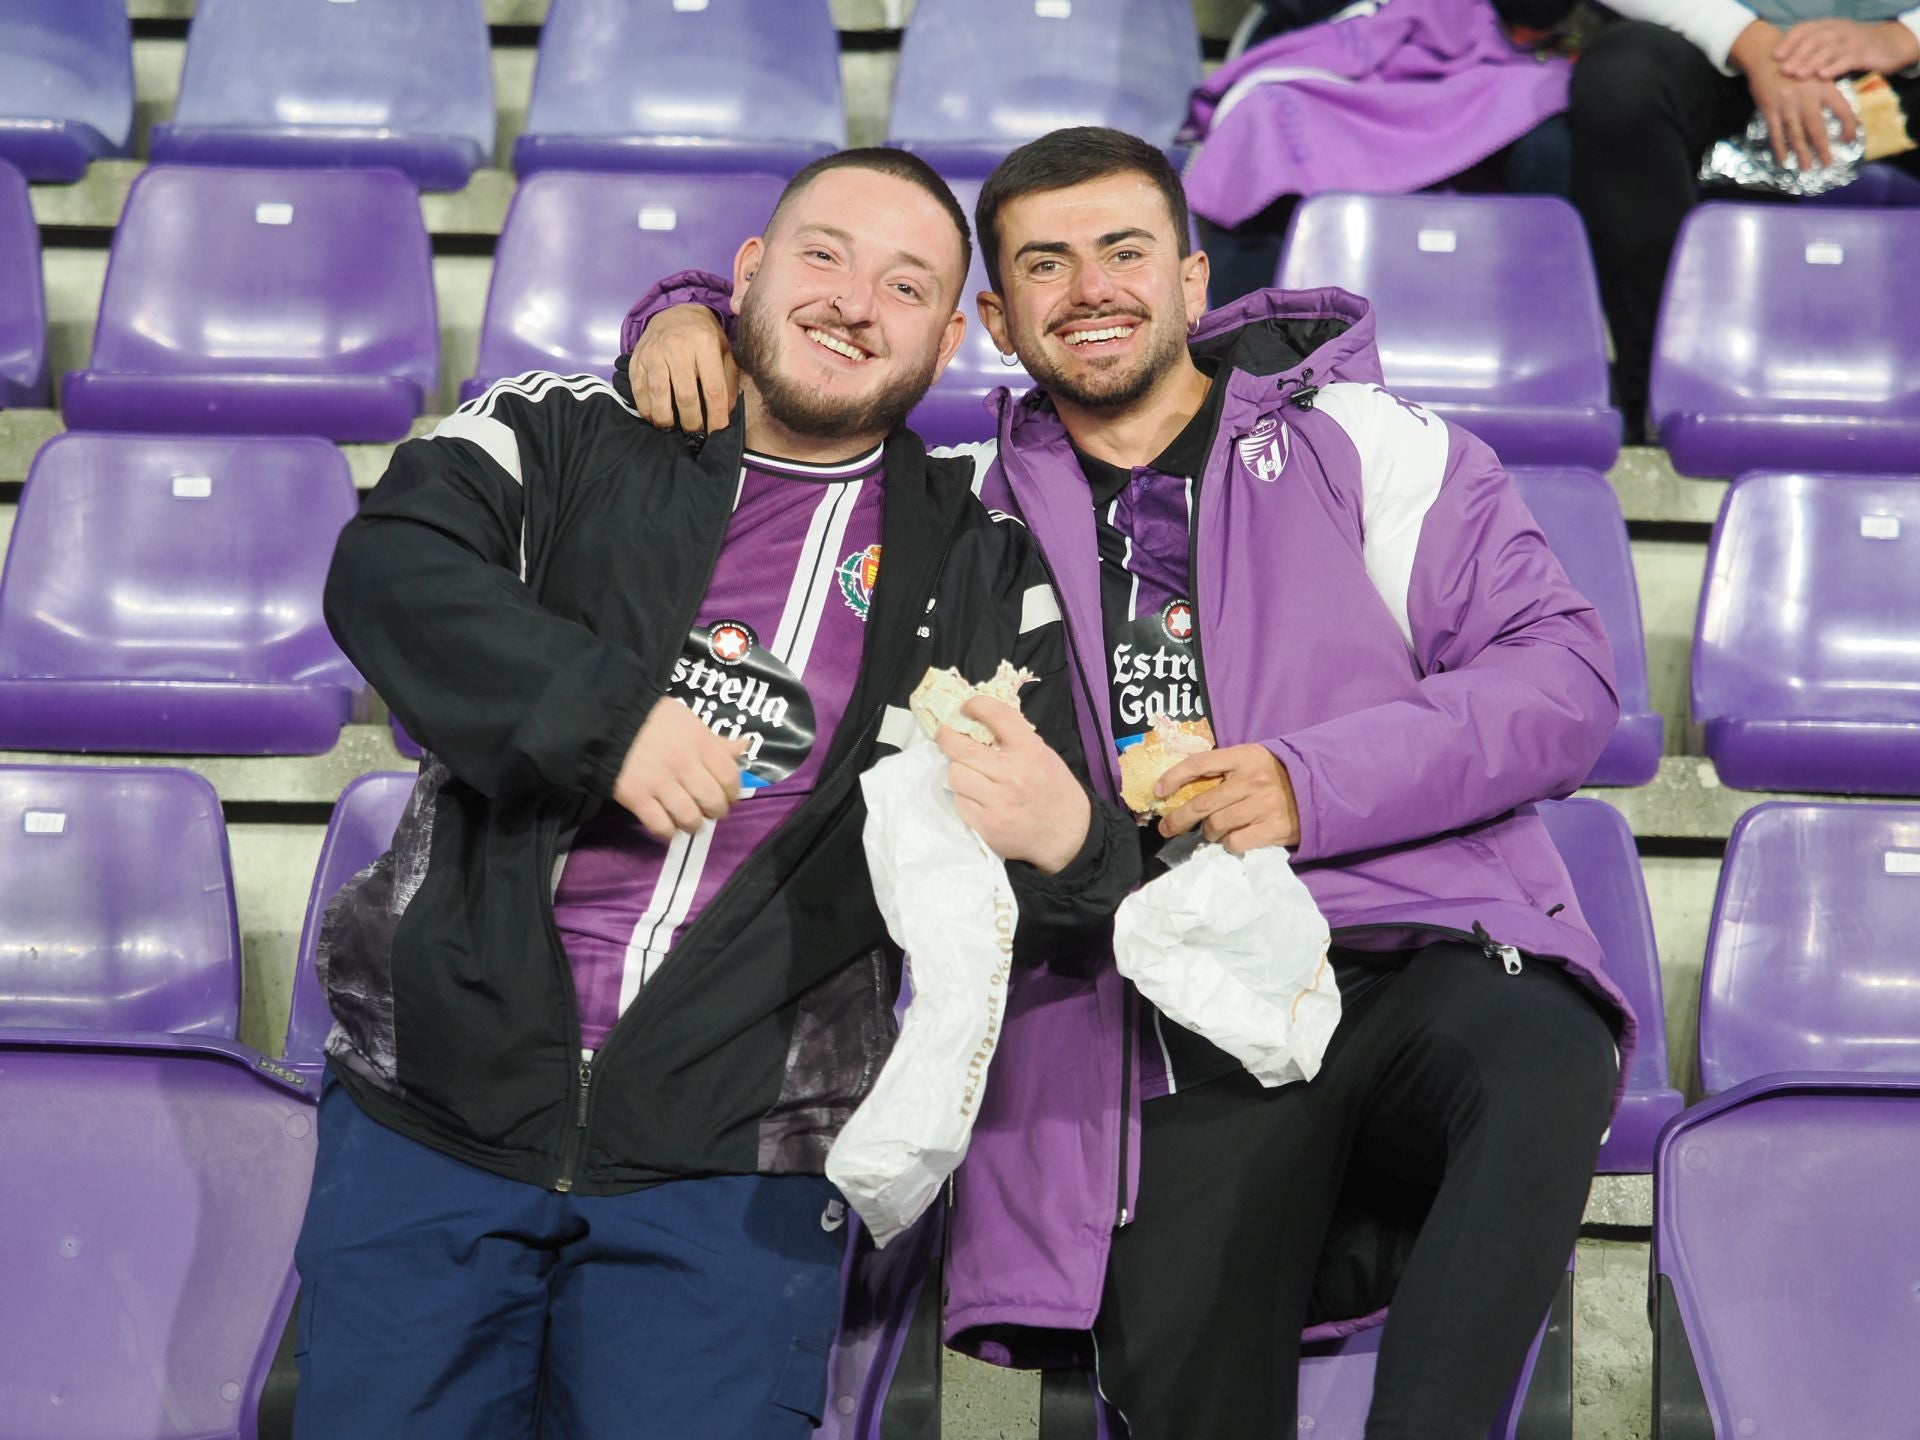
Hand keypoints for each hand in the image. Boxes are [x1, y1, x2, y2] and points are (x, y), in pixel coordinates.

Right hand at [612, 697, 747, 840]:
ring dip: (693, 824)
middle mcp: (684, 764)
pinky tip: (668, 824)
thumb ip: (715, 740)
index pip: (730, 778)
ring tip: (689, 820)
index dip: (732, 793)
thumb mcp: (689, 721)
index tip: (727, 796)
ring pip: (690, 818)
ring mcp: (660, 783)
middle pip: (713, 802)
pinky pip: (661, 826)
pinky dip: (668, 831)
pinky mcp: (637, 797)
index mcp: (700, 743)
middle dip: (715, 811)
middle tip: (708, 809)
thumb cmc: (653, 719)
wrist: (609, 721)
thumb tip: (743, 747)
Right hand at [627, 304, 737, 432]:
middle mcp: (678, 347)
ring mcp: (654, 352)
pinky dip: (646, 408)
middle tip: (695, 432)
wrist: (675, 312)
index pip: (713, 389)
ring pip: (659, 393)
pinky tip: (654, 417)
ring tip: (672, 428)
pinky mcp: (637, 358)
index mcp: (705, 344)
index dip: (716, 416)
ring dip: (666, 418)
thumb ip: (728, 381)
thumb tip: (725, 414)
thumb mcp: (724, 352)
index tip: (718, 433)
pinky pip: (639, 389)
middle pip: (685, 395)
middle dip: (691, 422)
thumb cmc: (704, 337)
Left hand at [936, 696, 1091, 874]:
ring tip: (967, 773)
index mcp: (1031, 751)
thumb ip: (1016, 739)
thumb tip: (980, 721)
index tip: (966, 707)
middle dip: (946, 737)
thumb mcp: (1044, 756)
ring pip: (956, 774)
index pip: (998, 715)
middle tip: (944, 735)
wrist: (1067, 836)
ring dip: (958, 771)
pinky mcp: (986, 825)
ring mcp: (998, 802)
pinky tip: (976, 799)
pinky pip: (959, 802)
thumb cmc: (1054, 791)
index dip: (976, 705)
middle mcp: (1013, 774)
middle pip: (962, 748)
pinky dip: (964, 798)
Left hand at [1156, 744, 1299, 853]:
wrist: (1320, 789)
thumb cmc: (1277, 774)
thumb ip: (1224, 767)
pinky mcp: (1273, 829)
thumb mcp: (1252, 759)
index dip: (1173, 777)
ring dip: (1208, 833)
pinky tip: (1232, 839)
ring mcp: (1262, 805)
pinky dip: (1228, 843)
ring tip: (1212, 832)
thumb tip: (1183, 785)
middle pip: (1201, 803)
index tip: (1158, 792)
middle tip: (1167, 828)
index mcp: (1243, 757)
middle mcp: (1251, 780)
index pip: (1199, 763)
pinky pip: (1235, 842)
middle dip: (1177, 819)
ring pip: (1216, 826)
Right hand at [1733, 21, 1855, 169]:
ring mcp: (1787, 105)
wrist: (1767, 56)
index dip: (1848, 127)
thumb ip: (1826, 90)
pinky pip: (1776, 133)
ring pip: (1796, 135)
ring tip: (1806, 168)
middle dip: (1823, 149)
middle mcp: (1807, 98)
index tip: (1849, 140)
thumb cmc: (1796, 65)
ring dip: (1802, 154)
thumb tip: (1837, 113)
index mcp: (1824, 87)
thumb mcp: (1817, 72)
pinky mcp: (1770, 109)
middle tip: (1827, 164)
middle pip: (1817, 129)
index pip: (1843, 110)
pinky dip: (1780, 148)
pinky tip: (1783, 160)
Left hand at [1776, 17, 1919, 80]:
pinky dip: (1835, 67)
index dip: (1789, 40)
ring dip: (1812, 62)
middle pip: (1815, 39)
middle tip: (1784, 70)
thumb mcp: (1832, 44)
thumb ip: (1813, 49)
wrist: (1889, 44)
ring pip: (1830, 49)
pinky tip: (1823, 77)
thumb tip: (1783, 64)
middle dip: (1798, 54)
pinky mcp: (1865, 53)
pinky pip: (1848, 59)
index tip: (1775, 56)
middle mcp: (1839, 29)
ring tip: (1798, 75)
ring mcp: (1853, 40)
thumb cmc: (1854, 47)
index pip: (1805, 28)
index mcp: (1828, 26)